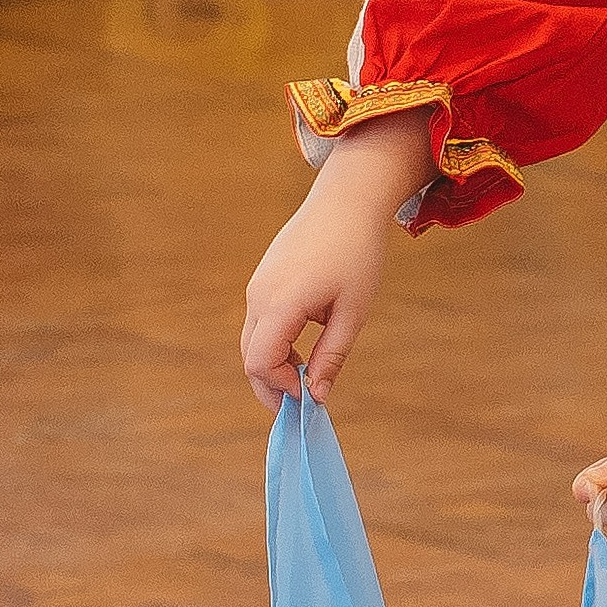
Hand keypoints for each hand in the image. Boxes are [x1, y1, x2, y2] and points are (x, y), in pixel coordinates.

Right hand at [239, 112, 436, 410]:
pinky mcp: (263, 279)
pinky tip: (301, 351)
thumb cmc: (357, 253)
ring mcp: (257, 286)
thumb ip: (332, 356)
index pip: (260, 363)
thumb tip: (317, 397)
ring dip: (273, 366)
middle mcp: (258, 296)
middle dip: (271, 386)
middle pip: (250, 357)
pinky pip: (259, 323)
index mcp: (279, 304)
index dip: (281, 388)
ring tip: (305, 378)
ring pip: (252, 341)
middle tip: (302, 404)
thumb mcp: (353, 311)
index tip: (311, 397)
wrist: (346, 201)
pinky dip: (273, 345)